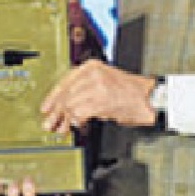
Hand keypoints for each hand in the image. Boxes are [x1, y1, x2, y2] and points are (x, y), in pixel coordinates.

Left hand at [40, 61, 157, 133]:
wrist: (149, 99)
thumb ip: (83, 90)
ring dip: (65, 120)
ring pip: (71, 105)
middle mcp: (92, 73)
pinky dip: (76, 121)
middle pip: (66, 94)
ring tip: (62, 129)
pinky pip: (80, 112)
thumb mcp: (103, 83)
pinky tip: (77, 125)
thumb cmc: (129, 93)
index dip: (52, 97)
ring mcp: (97, 86)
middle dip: (56, 112)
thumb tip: (64, 107)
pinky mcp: (101, 100)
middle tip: (50, 123)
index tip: (45, 108)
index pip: (65, 82)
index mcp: (91, 67)